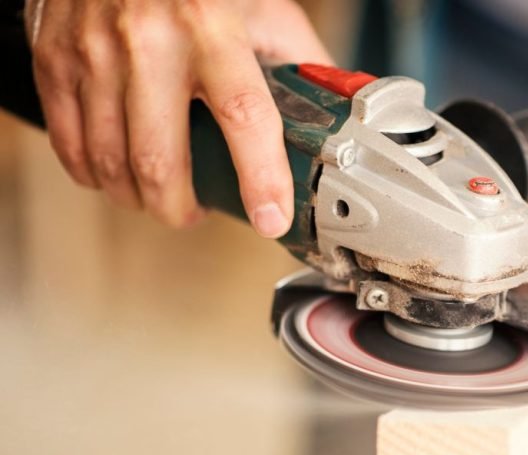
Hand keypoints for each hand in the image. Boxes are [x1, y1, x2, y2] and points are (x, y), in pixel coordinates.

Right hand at [25, 0, 330, 235]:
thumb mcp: (259, 5)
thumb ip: (297, 58)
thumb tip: (332, 111)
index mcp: (211, 24)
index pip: (244, 115)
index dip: (260, 178)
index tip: (271, 218)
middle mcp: (148, 40)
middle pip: (162, 162)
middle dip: (181, 210)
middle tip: (196, 212)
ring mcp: (93, 52)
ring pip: (112, 163)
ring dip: (140, 199)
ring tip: (160, 197)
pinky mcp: (54, 59)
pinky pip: (70, 145)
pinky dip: (96, 176)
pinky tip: (116, 175)